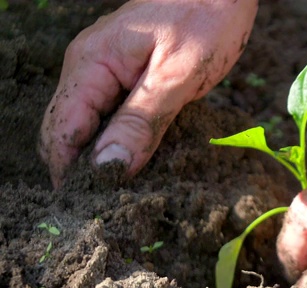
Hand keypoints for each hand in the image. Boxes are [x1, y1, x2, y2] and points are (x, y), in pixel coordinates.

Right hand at [39, 0, 257, 187]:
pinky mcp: (131, 78)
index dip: (67, 172)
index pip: (60, 129)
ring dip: (104, 159)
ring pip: (91, 127)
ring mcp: (110, 72)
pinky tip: (140, 163)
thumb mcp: (177, 74)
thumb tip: (107, 168)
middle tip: (109, 209)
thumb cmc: (206, 18)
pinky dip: (123, 142)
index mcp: (92, 64)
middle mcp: (90, 68)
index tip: (86, 208)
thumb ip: (141, 121)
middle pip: (69, 131)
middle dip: (82, 170)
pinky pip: (115, 116)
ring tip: (124, 194)